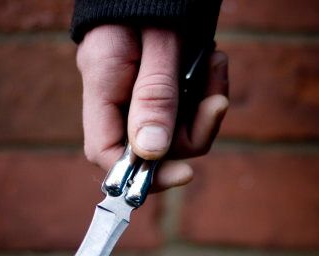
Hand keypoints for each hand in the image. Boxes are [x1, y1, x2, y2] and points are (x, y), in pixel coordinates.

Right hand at [76, 25, 228, 190]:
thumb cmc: (153, 1)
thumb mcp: (158, 44)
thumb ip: (154, 96)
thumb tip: (152, 153)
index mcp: (102, 84)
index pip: (107, 152)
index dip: (142, 175)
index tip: (185, 174)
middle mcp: (117, 96)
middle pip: (150, 148)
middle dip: (192, 132)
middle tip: (216, 102)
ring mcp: (139, 94)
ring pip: (174, 130)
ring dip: (205, 106)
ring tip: (216, 65)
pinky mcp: (161, 88)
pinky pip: (186, 108)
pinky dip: (206, 91)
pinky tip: (213, 63)